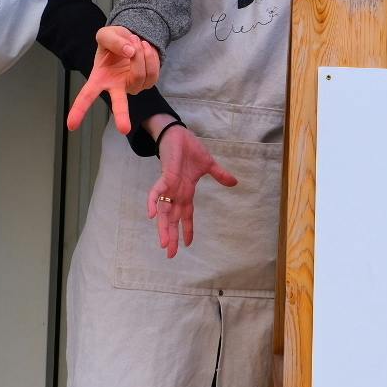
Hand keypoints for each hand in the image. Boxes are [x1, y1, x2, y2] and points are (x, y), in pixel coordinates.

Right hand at [66, 26, 159, 133]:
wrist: (132, 38)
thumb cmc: (113, 41)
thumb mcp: (106, 34)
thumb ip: (114, 41)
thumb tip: (130, 52)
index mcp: (99, 79)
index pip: (87, 96)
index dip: (79, 110)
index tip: (71, 126)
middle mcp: (116, 87)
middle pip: (119, 103)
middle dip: (122, 115)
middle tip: (124, 129)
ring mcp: (133, 86)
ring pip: (140, 76)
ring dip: (140, 54)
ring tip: (135, 42)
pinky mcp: (148, 82)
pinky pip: (153, 71)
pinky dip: (150, 55)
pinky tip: (144, 48)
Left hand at [147, 125, 237, 257]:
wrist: (177, 133)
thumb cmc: (189, 148)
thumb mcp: (208, 164)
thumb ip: (219, 175)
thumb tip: (234, 182)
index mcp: (186, 191)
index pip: (186, 214)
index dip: (187, 229)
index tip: (187, 245)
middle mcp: (176, 193)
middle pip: (173, 219)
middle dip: (171, 236)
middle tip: (170, 254)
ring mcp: (169, 186)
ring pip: (165, 211)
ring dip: (164, 227)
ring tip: (164, 244)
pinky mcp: (165, 176)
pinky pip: (157, 192)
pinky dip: (153, 202)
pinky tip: (152, 215)